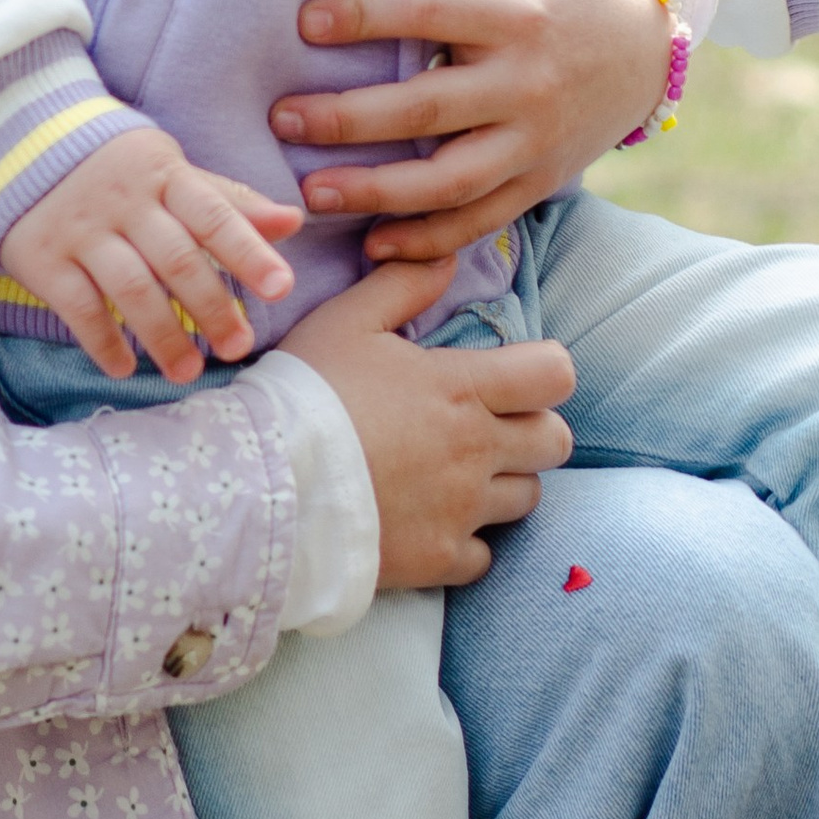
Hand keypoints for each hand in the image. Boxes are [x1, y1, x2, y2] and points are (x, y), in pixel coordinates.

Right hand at [0, 126, 300, 384]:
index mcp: (164, 175)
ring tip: (187, 372)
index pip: (214, 215)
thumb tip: (293, 221)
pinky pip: (77, 306)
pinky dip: (102, 340)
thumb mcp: (170, 172)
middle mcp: (124, 201)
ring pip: (130, 288)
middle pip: (177, 259)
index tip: (281, 287)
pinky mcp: (43, 257)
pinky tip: (124, 368)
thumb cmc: (116, 169)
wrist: (17, 142)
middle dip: (212, 307)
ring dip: (163, 336)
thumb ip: (228, 202)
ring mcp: (81, 229)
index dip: (249, 251)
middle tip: (238, 346)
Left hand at [266, 0, 675, 262]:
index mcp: (518, 16)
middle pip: (429, 107)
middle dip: (351, 118)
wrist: (648, 54)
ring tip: (312, 193)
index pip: (433, 13)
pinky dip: (428, 239)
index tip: (306, 23)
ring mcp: (533, 141)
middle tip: (283, 118)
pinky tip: (373, 243)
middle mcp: (526, 83)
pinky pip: (480, 220)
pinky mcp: (538, 182)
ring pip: (450, 179)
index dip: (369, 17)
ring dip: (378, 192)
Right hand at [284, 260, 576, 587]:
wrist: (262, 484)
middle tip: (488, 428)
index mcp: (460, 387)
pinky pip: (483, 556)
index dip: (544, 373)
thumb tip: (447, 260)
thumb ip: (402, 286)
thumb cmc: (303, 394)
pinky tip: (431, 524)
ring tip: (456, 476)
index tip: (513, 378)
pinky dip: (466, 542)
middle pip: (555, 441)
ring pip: (526, 499)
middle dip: (533, 431)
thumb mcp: (345, 321)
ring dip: (502, 485)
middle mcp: (475, 449)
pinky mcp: (439, 558)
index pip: (555, 375)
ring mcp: (461, 509)